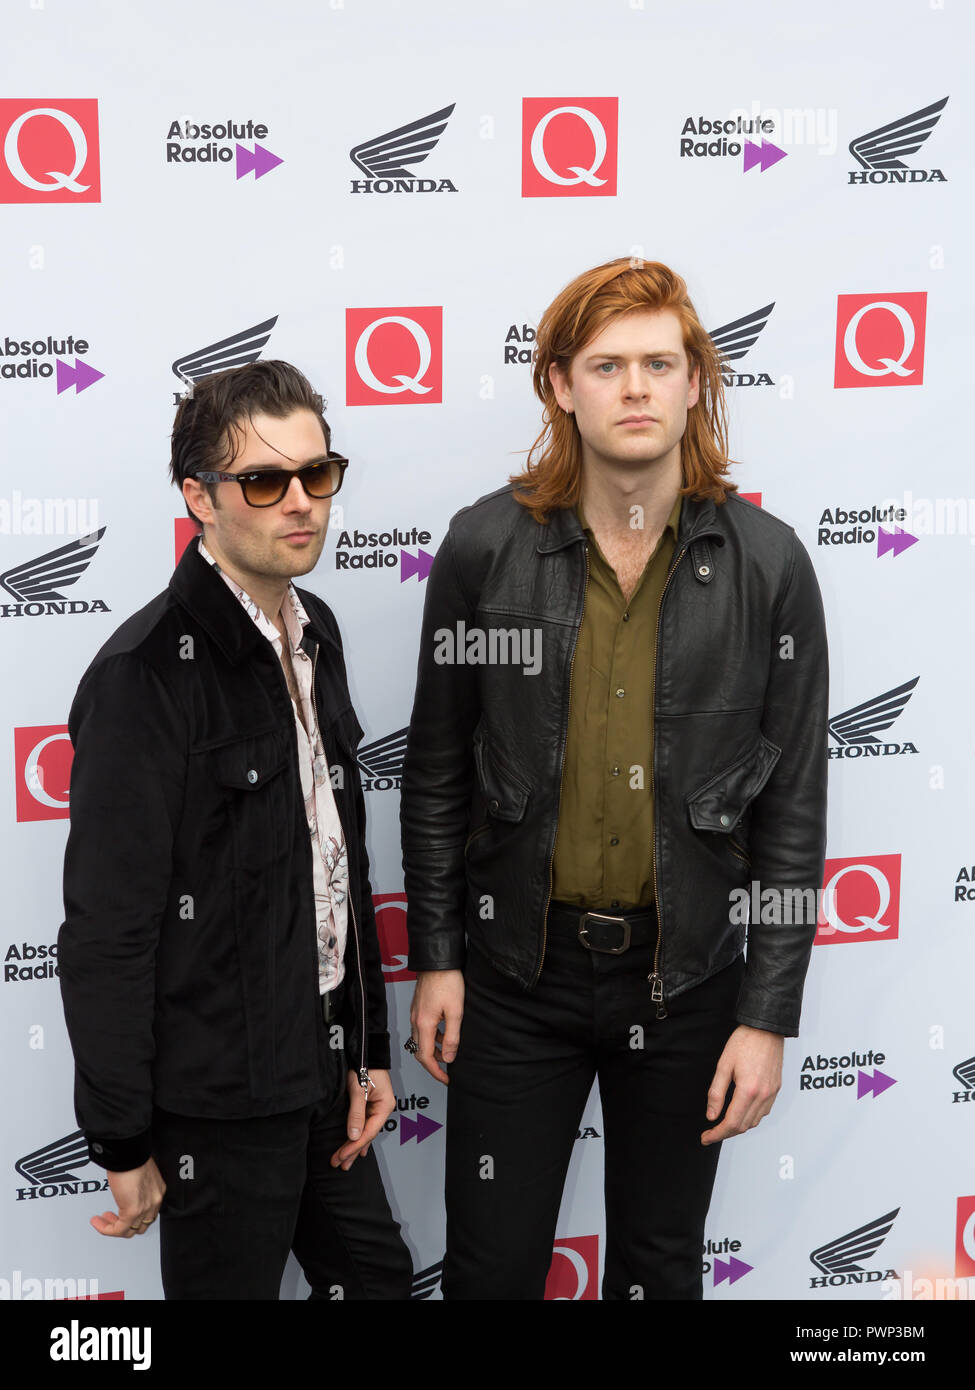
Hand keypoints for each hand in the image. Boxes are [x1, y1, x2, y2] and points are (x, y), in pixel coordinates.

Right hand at [92, 1158, 165, 1237]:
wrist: (129, 1152)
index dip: (133, 1217)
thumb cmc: (132, 1156)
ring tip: (101, 1220)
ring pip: (130, 1230)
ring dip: (112, 1227)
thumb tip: (125, 1189)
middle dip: (123, 1224)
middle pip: (141, 1225)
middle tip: (110, 1218)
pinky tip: (97, 1222)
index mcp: (157, 1191)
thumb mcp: (137, 1173)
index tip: (120, 1213)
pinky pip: (119, 1230)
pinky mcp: (133, 1211)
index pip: (148, 1214)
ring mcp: (145, 1207)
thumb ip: (135, 1186)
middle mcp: (155, 1200)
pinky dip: (106, 1229)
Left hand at [331, 1068, 395, 1170]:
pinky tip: (358, 1146)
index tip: (341, 1156)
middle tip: (339, 1164)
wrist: (365, 1050)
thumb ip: (356, 1113)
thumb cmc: (364, 1064)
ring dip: (355, 1146)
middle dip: (353, 1151)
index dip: (354, 1146)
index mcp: (385, 1106)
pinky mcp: (371, 1104)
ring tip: (345, 1161)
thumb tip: (354, 1136)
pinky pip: (365, 1125)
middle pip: (367, 1135)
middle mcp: (383, 1108)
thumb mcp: (359, 1090)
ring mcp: (377, 1107)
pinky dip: (359, 1136)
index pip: (368, 1132)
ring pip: (365, 1131)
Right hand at [409, 969, 464, 1084]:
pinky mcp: (418, 1007)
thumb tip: (450, 1057)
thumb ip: (452, 1036)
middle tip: (447, 1070)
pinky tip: (445, 1033)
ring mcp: (415, 1013)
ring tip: (450, 1050)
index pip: (425, 1057)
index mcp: (424, 1024)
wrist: (438, 960)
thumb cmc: (448, 981)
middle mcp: (416, 1020)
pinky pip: (422, 1029)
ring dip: (434, 1049)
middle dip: (433, 1064)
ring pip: (421, 1040)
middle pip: (420, 1051)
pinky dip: (432, 1037)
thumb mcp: (456, 1012)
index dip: (436, 1071)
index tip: (446, 1079)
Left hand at [701, 1025, 783, 1144]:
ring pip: (755, 1122)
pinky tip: (741, 1112)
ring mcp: (772, 1093)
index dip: (717, 1134)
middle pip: (744, 1126)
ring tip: (724, 1124)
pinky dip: (751, 1118)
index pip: (732, 1123)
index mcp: (748, 1090)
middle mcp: (763, 1095)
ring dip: (739, 1127)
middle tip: (711, 1133)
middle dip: (726, 1133)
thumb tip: (711, 1115)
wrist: (766, 1028)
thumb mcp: (723, 1065)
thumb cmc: (745, 1041)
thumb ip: (716, 1092)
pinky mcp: (776, 1089)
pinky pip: (764, 1112)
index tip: (706, 1137)